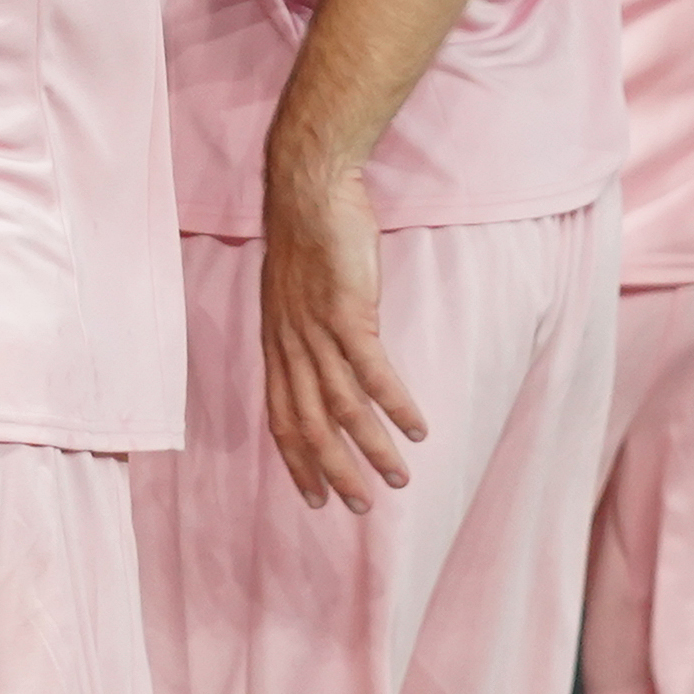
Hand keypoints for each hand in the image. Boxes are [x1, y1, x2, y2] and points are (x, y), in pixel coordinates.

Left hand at [259, 141, 423, 507]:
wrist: (310, 187)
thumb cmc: (310, 236)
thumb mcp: (297, 294)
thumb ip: (309, 334)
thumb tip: (330, 364)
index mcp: (276, 344)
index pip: (280, 418)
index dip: (297, 462)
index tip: (314, 497)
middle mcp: (291, 345)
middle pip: (309, 425)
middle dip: (335, 472)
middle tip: (360, 507)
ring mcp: (317, 330)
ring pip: (342, 407)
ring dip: (372, 448)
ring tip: (399, 478)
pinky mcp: (347, 311)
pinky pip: (372, 371)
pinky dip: (394, 405)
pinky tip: (416, 429)